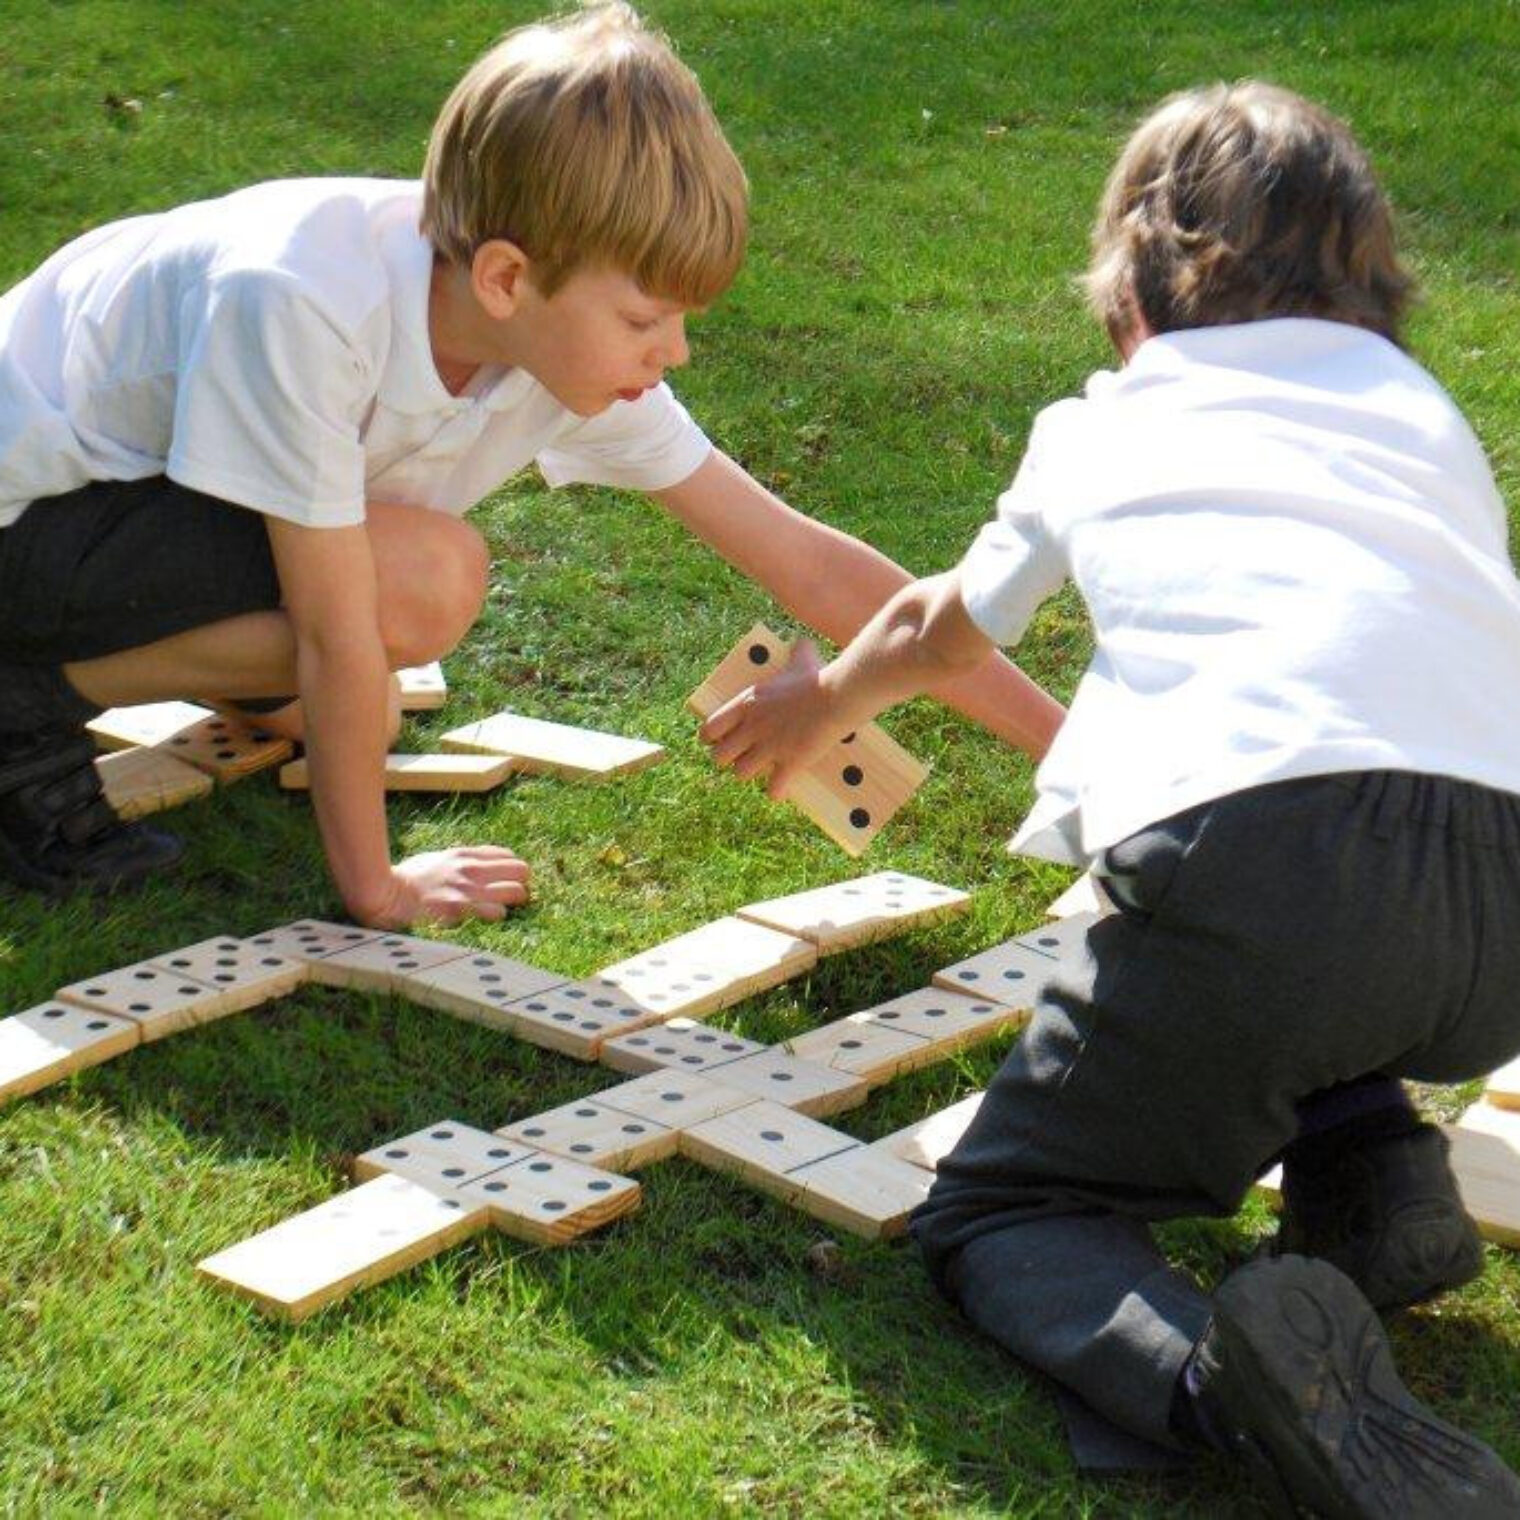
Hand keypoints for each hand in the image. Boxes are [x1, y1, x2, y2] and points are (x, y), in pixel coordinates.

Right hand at [359, 846, 531, 927]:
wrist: (388, 894)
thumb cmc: (409, 878)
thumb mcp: (436, 859)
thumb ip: (459, 860)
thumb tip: (476, 862)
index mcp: (464, 855)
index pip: (509, 857)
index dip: (511, 872)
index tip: (506, 882)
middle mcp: (471, 868)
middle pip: (521, 871)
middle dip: (519, 885)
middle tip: (510, 897)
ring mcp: (468, 888)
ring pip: (516, 892)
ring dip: (512, 903)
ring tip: (501, 909)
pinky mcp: (463, 909)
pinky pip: (498, 913)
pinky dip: (497, 917)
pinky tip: (486, 919)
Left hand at [699, 640, 842, 798]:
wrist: (837, 695)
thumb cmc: (818, 677)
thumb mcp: (801, 660)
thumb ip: (796, 652)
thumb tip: (802, 643)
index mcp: (747, 703)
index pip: (710, 728)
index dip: (710, 738)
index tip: (718, 740)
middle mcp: (752, 727)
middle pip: (719, 756)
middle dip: (728, 759)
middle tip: (742, 756)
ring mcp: (769, 747)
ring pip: (741, 774)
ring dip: (751, 774)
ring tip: (763, 770)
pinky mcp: (790, 763)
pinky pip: (773, 790)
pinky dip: (776, 792)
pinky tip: (781, 789)